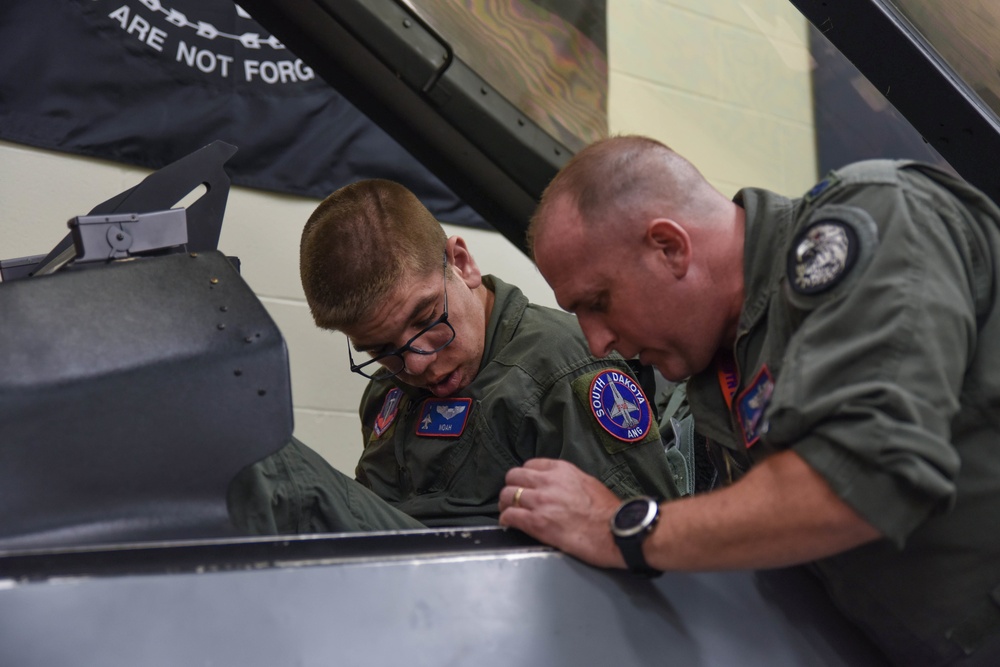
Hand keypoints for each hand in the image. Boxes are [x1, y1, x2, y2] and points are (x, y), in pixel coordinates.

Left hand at [498, 458, 624, 568]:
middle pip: (513, 477)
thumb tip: (558, 487)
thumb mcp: (588, 483)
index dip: (525, 477)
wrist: (616, 532)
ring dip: (506, 504)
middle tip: (513, 499)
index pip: (530, 465)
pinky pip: (509, 516)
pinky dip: (506, 520)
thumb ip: (567, 480)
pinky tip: (510, 524)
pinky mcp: (537, 522)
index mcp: (562, 470)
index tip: (525, 486)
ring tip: (510, 512)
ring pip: (507, 495)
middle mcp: (548, 482)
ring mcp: (541, 502)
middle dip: (511, 488)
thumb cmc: (609, 512)